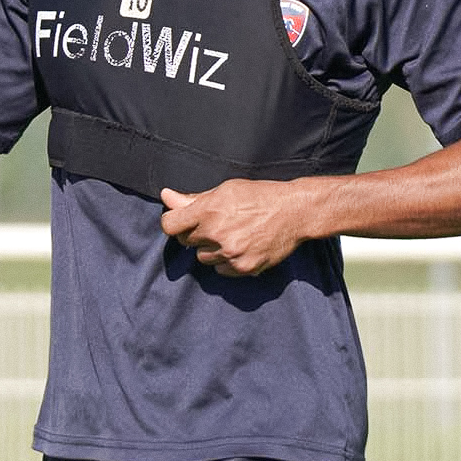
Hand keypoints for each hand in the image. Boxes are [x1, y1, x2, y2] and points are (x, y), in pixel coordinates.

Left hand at [160, 178, 317, 275]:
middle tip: (215, 223)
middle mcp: (216, 233)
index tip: (180, 220)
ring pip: (202, 258)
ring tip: (231, 235)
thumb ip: (193, 198)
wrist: (294, 212)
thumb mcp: (225, 190)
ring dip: (211, 249)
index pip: (169, 225)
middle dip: (195, 233)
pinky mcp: (243, 268)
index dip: (172, 222)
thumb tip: (166, 196)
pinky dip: (226, 262)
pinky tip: (240, 247)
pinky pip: (220, 270)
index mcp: (208, 210)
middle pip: (185, 241)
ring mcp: (230, 253)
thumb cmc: (260, 196)